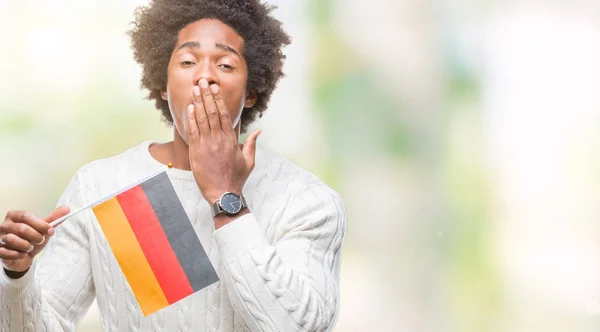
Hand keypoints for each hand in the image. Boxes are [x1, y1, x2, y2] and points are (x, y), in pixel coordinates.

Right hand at [0, 206, 69, 273]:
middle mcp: (4, 225)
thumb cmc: (31, 239)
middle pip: (21, 228)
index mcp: (14, 216)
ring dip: (27, 246)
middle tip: (40, 240)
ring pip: (12, 240)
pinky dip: (19, 254)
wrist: (24, 256)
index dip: (41, 224)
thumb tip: (66, 209)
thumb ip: (54, 219)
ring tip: (30, 247)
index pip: (26, 216)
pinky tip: (23, 254)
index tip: (50, 231)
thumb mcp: (43, 228)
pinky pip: (8, 253)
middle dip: (36, 236)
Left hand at [187, 78, 260, 203]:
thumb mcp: (249, 161)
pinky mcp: (197, 151)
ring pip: (202, 119)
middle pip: (212, 112)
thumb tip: (258, 131)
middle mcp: (219, 139)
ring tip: (195, 89)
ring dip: (198, 103)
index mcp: (231, 140)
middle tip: (203, 82)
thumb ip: (251, 144)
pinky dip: (191, 118)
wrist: (223, 193)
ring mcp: (207, 144)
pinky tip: (189, 107)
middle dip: (207, 96)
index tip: (215, 89)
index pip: (225, 115)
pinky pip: (193, 131)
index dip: (219, 100)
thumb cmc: (236, 178)